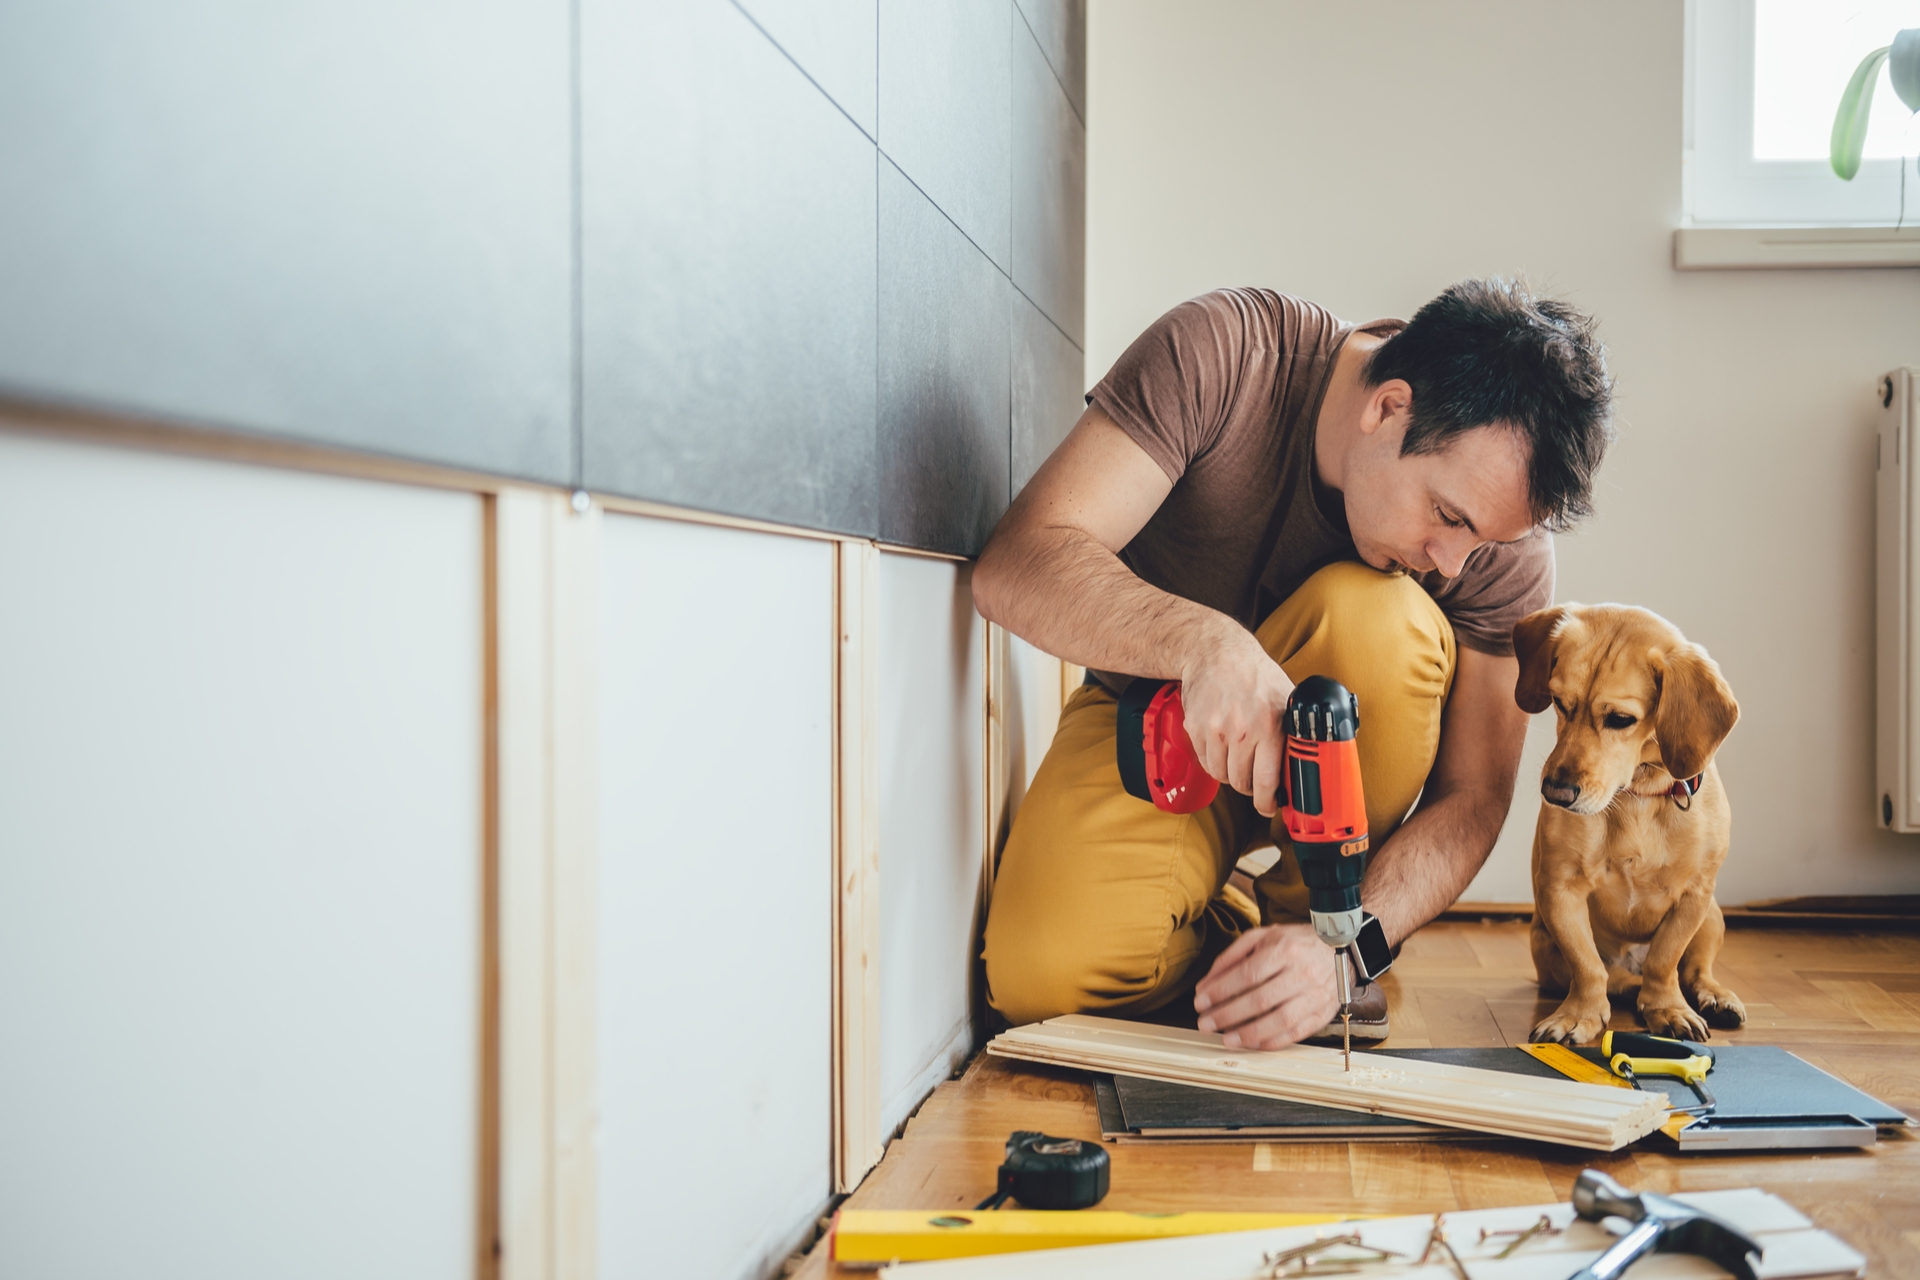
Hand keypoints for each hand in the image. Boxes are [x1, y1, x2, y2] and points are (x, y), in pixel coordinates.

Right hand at [1178, 628, 1293, 815]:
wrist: (1215, 653)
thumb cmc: (1255, 675)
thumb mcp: (1285, 697)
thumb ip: (1294, 729)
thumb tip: (1311, 761)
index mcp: (1269, 725)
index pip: (1266, 780)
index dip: (1267, 802)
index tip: (1269, 806)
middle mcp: (1241, 730)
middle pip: (1242, 782)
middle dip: (1250, 787)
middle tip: (1254, 780)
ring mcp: (1215, 730)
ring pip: (1222, 775)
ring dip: (1230, 773)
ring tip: (1238, 758)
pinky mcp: (1196, 728)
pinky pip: (1205, 761)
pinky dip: (1214, 760)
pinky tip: (1222, 746)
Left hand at [1193, 924, 1342, 1048]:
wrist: (1339, 949)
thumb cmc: (1295, 943)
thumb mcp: (1262, 937)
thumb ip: (1232, 957)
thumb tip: (1207, 983)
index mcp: (1284, 950)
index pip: (1247, 974)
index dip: (1221, 991)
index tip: (1200, 1001)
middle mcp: (1301, 974)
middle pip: (1259, 1000)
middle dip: (1227, 1015)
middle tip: (1205, 1024)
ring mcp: (1314, 996)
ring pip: (1279, 1021)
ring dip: (1248, 1034)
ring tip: (1226, 1040)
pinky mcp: (1322, 1014)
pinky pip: (1296, 1033)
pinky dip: (1272, 1042)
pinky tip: (1253, 1043)